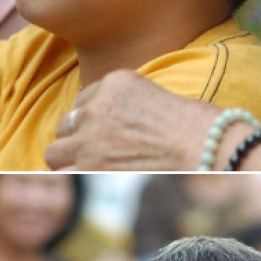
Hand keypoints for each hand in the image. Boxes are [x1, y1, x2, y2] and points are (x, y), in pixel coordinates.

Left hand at [44, 70, 217, 169]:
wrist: (205, 145)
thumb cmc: (191, 125)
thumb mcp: (153, 94)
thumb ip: (123, 102)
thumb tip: (106, 125)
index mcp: (115, 80)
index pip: (85, 100)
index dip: (93, 118)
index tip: (109, 131)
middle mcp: (97, 104)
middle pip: (65, 123)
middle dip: (77, 137)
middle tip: (97, 150)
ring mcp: (91, 134)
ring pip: (55, 150)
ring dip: (68, 158)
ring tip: (89, 166)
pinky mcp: (92, 162)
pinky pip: (62, 172)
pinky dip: (71, 178)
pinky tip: (85, 180)